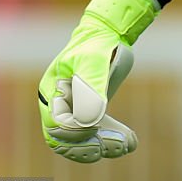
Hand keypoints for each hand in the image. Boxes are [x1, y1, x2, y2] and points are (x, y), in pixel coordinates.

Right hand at [38, 0, 157, 162]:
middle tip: (118, 145)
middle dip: (91, 145)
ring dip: (103, 147)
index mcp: (50, 91)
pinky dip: (109, 141)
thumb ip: (91, 86)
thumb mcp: (94, 60)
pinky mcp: (89, 114)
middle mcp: (57, 105)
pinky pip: (94, 135)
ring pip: (81, 141)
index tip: (98, 132)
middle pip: (66, 139)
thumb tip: (91, 121)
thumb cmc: (97, 43)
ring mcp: (72, 110)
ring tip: (127, 144)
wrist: (109, 33)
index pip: (55, 125)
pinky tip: (131, 142)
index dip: (75, 134)